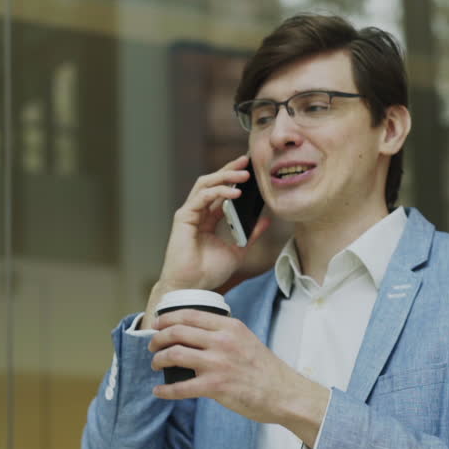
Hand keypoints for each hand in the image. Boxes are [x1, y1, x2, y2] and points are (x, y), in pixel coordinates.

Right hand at [145, 155, 270, 324]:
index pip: (221, 192)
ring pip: (206, 184)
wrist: (193, 288)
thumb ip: (250, 234)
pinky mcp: (183, 217)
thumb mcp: (238, 250)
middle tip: (247, 161)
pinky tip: (234, 192)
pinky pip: (202, 197)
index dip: (234, 179)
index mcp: (207, 219)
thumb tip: (266, 220)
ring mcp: (189, 214)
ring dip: (225, 176)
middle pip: (212, 182)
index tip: (252, 170)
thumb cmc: (209, 272)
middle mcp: (197, 213)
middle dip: (229, 170)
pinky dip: (218, 192)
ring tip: (244, 174)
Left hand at [148, 309, 328, 443]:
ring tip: (155, 365)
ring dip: (158, 360)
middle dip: (157, 339)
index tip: (156, 324)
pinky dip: (165, 390)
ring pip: (174, 355)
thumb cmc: (265, 369)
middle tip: (152, 346)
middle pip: (176, 332)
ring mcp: (217, 364)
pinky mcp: (215, 387)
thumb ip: (223, 332)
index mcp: (229, 326)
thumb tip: (196, 332)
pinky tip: (159, 391)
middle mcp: (222, 341)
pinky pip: (180, 387)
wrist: (284, 393)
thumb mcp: (246, 338)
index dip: (166, 318)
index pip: (189, 315)